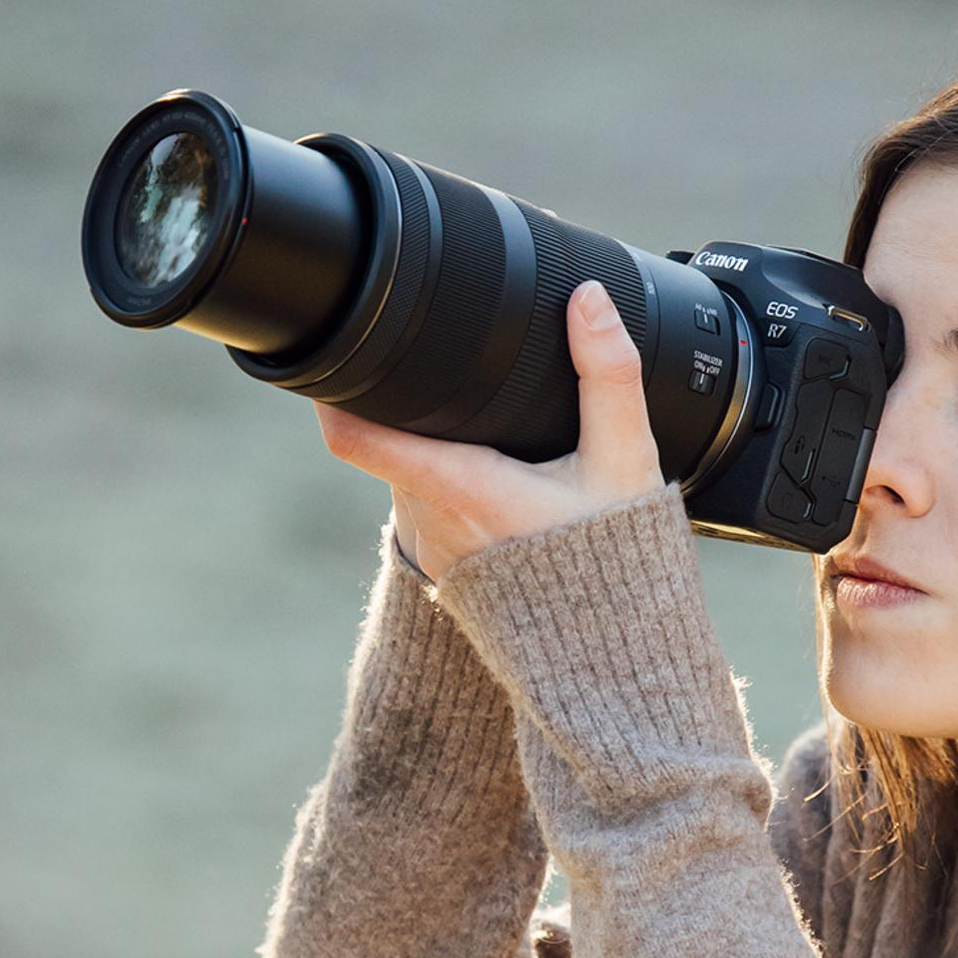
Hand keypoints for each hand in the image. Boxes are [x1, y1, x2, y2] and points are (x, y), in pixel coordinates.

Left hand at [317, 280, 664, 583]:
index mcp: (460, 488)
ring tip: (486, 429)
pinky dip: (451, 485)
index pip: (357, 437)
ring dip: (435, 448)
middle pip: (390, 443)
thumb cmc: (615, 563)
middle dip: (410, 408)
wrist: (611, 658)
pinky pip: (428, 510)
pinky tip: (500, 477)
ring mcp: (434, 550)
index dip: (332, 392)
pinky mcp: (446, 571)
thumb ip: (609, 375)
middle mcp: (432, 522)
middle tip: (445, 372)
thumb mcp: (624, 461)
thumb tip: (589, 299)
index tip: (334, 352)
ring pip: (409, 476)